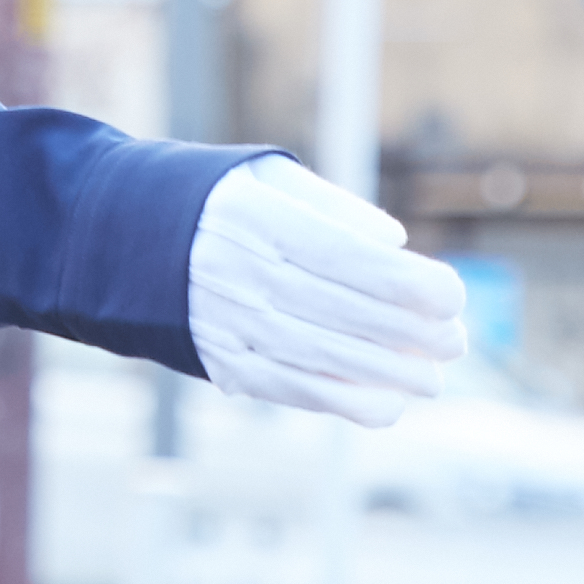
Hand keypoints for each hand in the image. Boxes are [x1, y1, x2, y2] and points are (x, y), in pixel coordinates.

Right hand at [187, 157, 465, 427]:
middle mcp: (243, 275)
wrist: (126, 241)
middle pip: (343, 312)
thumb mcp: (267, 178)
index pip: (347, 258)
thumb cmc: (219, 203)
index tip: (453, 296)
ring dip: (388, 375)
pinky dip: (343, 402)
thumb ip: (332, 207)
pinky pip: (291, 389)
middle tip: (457, 341)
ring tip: (434, 379)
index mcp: (258, 220)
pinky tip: (389, 405)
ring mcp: (231, 324)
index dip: (407, 282)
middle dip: (411, 333)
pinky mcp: (225, 363)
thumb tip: (395, 243)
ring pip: (322, 357)